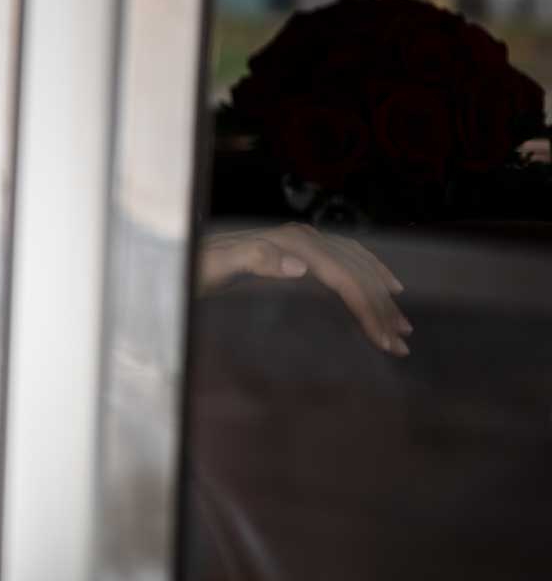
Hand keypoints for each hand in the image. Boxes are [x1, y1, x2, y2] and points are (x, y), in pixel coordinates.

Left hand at [198, 223, 410, 355]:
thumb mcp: (213, 267)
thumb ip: (252, 260)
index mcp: (289, 244)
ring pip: (356, 263)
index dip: (367, 308)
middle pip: (355, 271)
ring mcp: (300, 239)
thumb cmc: (193, 267)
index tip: (384, 340)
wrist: (178, 256)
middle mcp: (301, 237)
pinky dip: (370, 270)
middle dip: (381, 307)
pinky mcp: (297, 246)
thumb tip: (302, 266)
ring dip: (380, 293)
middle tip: (401, 343)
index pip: (342, 277)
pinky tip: (385, 284)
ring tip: (402, 324)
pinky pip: (346, 255)